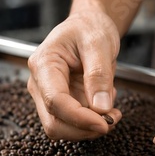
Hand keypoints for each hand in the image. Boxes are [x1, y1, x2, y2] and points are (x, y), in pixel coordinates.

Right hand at [28, 0, 121, 139]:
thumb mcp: (99, 43)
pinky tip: (104, 104)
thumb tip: (101, 107)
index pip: (55, 101)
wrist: (88, 26)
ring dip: (90, 128)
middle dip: (85, 128)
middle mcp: (40, 84)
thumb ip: (99, 75)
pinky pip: (75, 124)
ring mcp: (49, 96)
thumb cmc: (89, 28)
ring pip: (64, 128)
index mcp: (44, 64)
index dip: (80, 118)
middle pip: (55, 123)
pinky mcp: (62, 104)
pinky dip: (93, 122)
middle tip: (113, 118)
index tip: (105, 123)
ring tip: (112, 110)